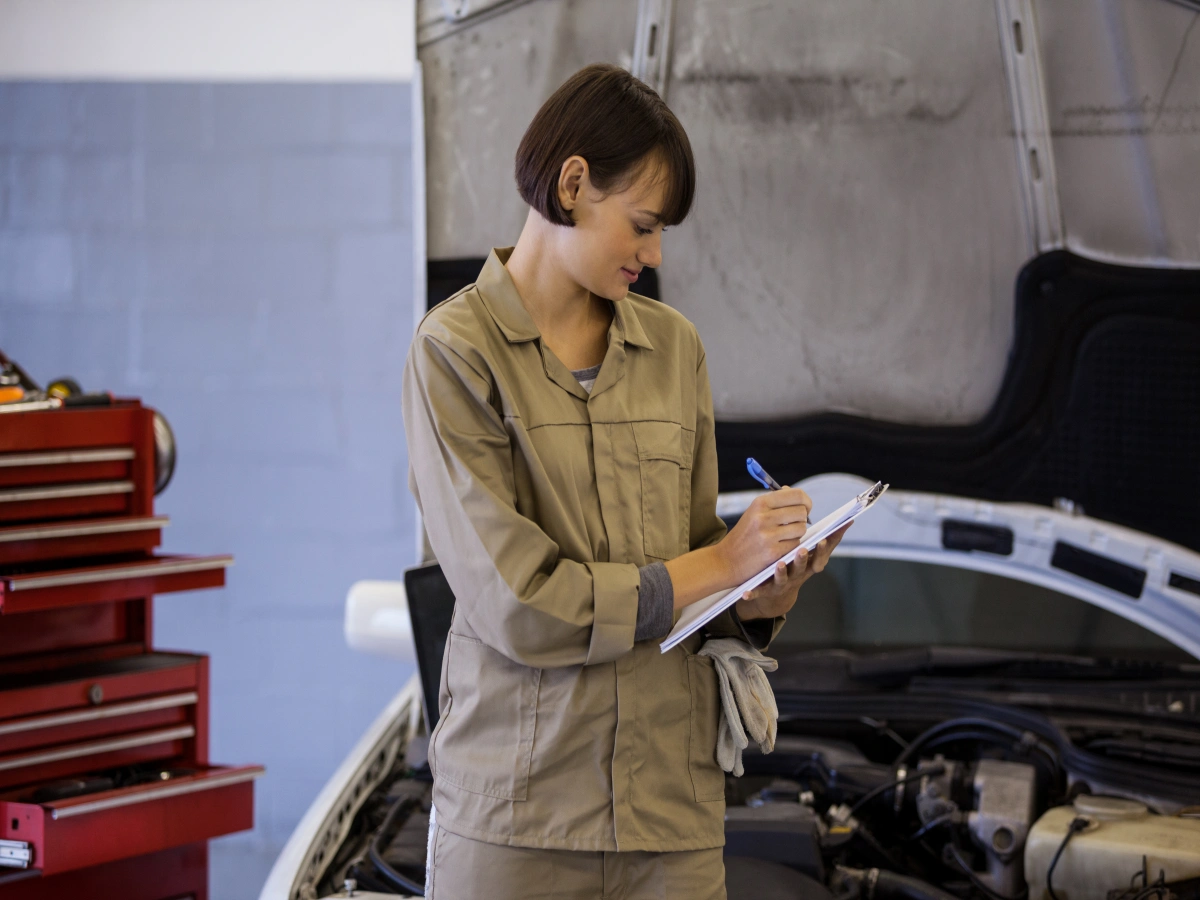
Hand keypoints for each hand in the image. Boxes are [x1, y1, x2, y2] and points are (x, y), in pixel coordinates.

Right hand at [716, 487, 812, 584]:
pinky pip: (796, 544)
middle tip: (793, 525)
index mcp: (760, 503)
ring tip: (785, 536)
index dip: (806, 502)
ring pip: (801, 528)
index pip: (797, 495)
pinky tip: (780, 547)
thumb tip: (793, 492)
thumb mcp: (754, 512)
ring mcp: (768, 535)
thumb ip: (774, 502)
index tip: (806, 508)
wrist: (726, 560)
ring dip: (797, 533)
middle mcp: (763, 517)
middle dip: (802, 519)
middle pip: (802, 512)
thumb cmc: (744, 535)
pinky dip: (791, 546)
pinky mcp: (772, 552)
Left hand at [736, 523, 850, 620]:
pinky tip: (745, 593)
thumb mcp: (808, 549)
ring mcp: (784, 583)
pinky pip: (760, 592)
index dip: (824, 547)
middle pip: (805, 566)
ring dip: (783, 572)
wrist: (776, 593)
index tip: (824, 537)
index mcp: (809, 562)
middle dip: (804, 558)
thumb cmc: (794, 564)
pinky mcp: (768, 591)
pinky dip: (753, 592)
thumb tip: (844, 518)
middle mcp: (799, 573)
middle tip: (803, 549)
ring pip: (784, 578)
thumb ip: (819, 533)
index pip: (821, 553)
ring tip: (780, 564)